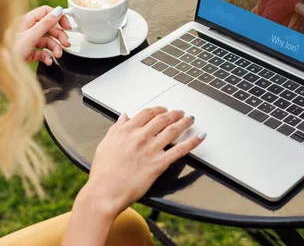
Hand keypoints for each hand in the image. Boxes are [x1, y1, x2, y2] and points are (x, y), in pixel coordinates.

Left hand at [13, 5, 71, 64]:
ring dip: (55, 48)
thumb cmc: (10, 51)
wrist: (1, 69)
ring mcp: (28, 41)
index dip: (58, 18)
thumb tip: (58, 10)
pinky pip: (42, 51)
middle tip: (66, 44)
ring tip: (58, 55)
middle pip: (49, 28)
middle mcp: (27, 29)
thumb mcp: (30, 36)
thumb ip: (46, 24)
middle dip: (59, 36)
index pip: (46, 12)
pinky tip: (49, 61)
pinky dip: (47, 56)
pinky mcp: (29, 52)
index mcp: (26, 21)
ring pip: (47, 41)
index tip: (67, 26)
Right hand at [81, 107, 204, 216]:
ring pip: (173, 130)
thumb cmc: (103, 172)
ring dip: (184, 122)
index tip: (163, 110)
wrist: (105, 193)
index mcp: (127, 130)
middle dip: (174, 114)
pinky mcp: (159, 164)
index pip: (147, 113)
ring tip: (190, 119)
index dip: (158, 110)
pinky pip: (180, 150)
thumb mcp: (105, 144)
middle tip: (180, 113)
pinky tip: (200, 136)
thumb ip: (116, 128)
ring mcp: (151, 149)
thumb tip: (124, 117)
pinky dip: (193, 142)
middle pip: (162, 119)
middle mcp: (140, 137)